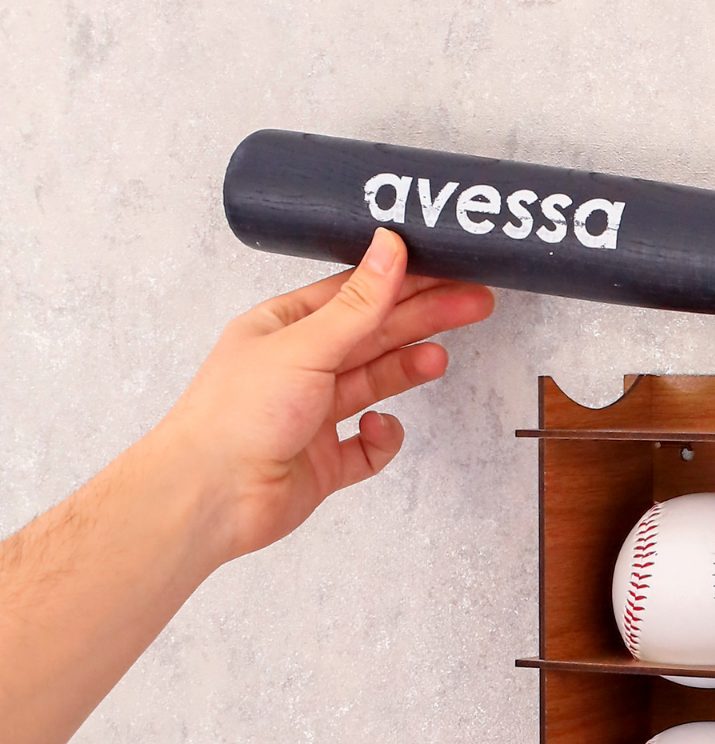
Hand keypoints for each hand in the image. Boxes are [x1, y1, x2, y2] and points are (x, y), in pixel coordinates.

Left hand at [153, 229, 493, 564]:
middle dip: (423, 320)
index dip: (404, 282)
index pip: (355, 295)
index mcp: (283, 329)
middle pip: (373, 336)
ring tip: (439, 360)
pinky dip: (381, 438)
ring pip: (375, 385)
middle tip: (474, 305)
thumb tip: (389, 247)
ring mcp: (313, 416)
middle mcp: (299, 368)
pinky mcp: (324, 462)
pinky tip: (379, 429)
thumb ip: (359, 303)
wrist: (211, 495)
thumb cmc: (238, 413)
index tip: (448, 272)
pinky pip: (368, 447)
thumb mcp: (306, 344)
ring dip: (407, 370)